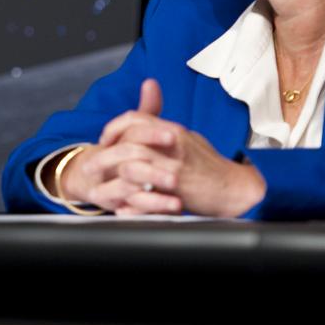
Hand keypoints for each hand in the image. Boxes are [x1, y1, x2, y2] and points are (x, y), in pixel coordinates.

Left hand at [59, 79, 264, 216]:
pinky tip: (120, 207)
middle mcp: (172, 144)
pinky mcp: (178, 190)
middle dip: (104, 154)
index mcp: (172, 130)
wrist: (234, 188)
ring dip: (112, 177)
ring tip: (98, 189)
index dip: (114, 127)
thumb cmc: (209, 165)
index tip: (104, 140)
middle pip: (127, 141)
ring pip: (132, 165)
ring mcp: (174, 167)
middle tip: (90, 166)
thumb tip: (143, 117)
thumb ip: (163, 127)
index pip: (135, 118)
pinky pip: (145, 194)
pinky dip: (130, 203)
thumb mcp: (187, 138)